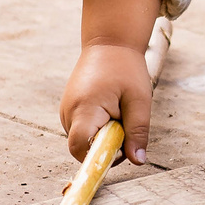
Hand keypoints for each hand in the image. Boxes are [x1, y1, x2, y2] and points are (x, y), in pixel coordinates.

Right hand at [59, 0, 161, 163]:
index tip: (119, 151)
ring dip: (103, 137)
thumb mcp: (139, 100)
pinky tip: (110, 110)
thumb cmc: (126, 69)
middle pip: (83, 148)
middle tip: (126, 124)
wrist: (108, 42)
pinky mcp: (69, 111)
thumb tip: (138, 161)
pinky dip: (98, 128)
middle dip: (106, 146)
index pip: (79, 148)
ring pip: (84, 141)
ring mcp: (65, 112)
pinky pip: (83, 131)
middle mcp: (68, 113)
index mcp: (85, 109)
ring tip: (118, 112)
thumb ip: (138, 131)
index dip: (98, 157)